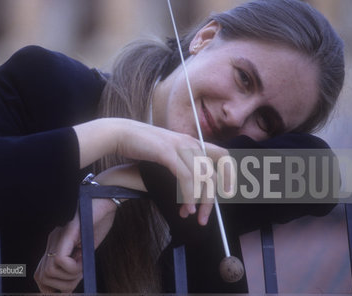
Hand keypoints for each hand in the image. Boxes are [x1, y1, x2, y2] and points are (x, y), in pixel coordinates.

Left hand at [34, 199, 116, 292]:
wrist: (107, 199)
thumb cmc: (100, 221)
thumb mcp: (86, 250)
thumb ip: (74, 266)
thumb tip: (67, 290)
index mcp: (54, 244)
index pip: (40, 276)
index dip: (51, 290)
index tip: (69, 289)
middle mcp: (52, 240)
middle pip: (41, 277)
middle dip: (61, 286)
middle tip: (79, 274)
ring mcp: (59, 235)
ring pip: (49, 272)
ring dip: (70, 275)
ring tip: (82, 263)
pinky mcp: (69, 232)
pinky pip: (60, 259)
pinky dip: (72, 266)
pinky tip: (82, 258)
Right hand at [74, 118, 230, 224]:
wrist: (120, 134)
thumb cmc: (141, 146)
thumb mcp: (168, 152)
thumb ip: (181, 164)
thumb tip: (191, 187)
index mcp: (192, 141)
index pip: (223, 155)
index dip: (230, 175)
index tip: (228, 194)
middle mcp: (190, 142)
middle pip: (213, 173)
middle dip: (211, 199)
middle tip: (204, 217)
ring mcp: (179, 146)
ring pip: (202, 178)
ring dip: (200, 202)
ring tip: (192, 216)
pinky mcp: (167, 153)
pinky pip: (186, 178)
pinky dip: (189, 196)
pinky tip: (185, 208)